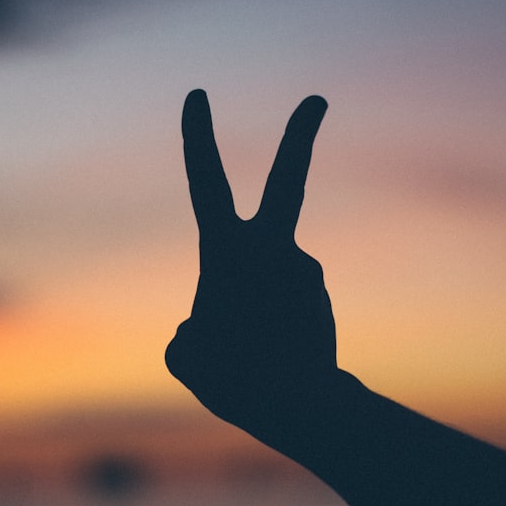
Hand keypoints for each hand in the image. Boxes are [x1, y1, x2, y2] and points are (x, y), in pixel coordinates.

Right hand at [165, 90, 336, 439]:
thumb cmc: (234, 379)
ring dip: (253, 314)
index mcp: (228, 252)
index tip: (197, 94)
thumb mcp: (185, 356)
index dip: (197, 137)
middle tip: (318, 98)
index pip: (206, 182)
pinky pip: (281, 309)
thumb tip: (213, 324)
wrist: (301, 410)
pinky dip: (269, 331)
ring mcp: (303, 272)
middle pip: (288, 180)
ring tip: (252, 357)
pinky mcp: (320, 296)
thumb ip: (192, 330)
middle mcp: (273, 251)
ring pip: (265, 282)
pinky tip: (272, 361)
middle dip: (301, 134)